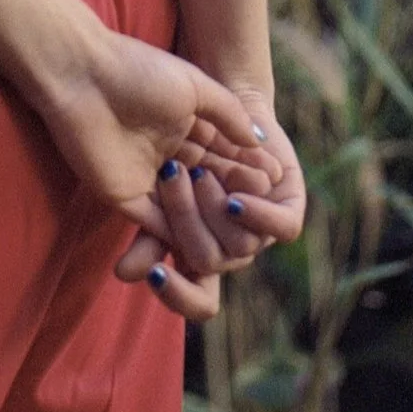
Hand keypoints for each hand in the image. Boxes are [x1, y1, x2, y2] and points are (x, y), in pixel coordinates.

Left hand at [36, 26, 279, 236]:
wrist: (83, 74)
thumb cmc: (137, 71)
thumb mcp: (193, 85)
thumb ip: (227, 112)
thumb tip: (258, 139)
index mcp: (184, 126)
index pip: (223, 154)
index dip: (247, 167)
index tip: (273, 178)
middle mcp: (167, 154)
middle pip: (208, 184)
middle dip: (233, 191)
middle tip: (259, 199)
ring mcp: (145, 178)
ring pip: (186, 210)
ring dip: (209, 214)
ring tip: (235, 214)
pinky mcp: (123, 198)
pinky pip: (156, 225)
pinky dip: (180, 232)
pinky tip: (207, 237)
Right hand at [114, 90, 305, 320]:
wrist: (214, 110)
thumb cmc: (181, 155)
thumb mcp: (158, 196)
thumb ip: (146, 234)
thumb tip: (122, 275)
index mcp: (203, 257)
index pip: (199, 301)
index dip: (179, 296)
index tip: (155, 274)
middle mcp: (235, 251)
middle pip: (210, 262)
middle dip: (186, 222)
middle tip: (170, 178)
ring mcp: (263, 231)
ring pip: (243, 246)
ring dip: (214, 210)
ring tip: (198, 173)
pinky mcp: (290, 208)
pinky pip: (283, 229)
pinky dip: (259, 214)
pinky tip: (234, 198)